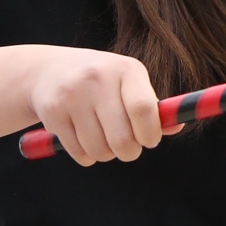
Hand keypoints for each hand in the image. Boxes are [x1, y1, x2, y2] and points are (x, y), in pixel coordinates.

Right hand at [26, 47, 162, 164]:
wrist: (48, 70)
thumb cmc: (101, 82)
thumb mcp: (128, 83)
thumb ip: (152, 108)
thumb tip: (177, 126)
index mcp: (126, 70)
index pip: (144, 109)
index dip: (150, 134)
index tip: (149, 140)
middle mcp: (98, 78)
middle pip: (122, 139)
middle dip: (129, 151)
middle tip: (126, 147)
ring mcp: (72, 94)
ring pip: (100, 151)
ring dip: (106, 154)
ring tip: (102, 137)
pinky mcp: (52, 111)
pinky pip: (79, 153)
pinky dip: (86, 155)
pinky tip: (82, 137)